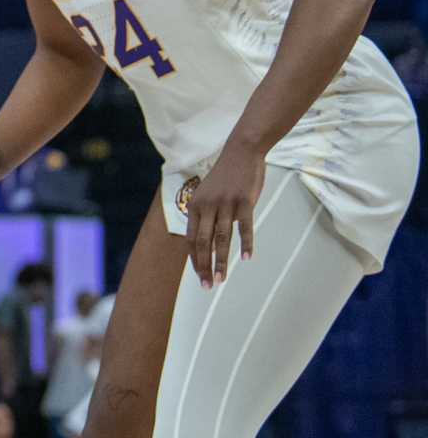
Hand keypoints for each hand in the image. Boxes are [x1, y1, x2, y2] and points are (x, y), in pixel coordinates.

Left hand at [185, 144, 265, 287]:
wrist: (241, 152)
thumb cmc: (225, 176)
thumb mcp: (208, 194)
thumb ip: (206, 216)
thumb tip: (207, 241)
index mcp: (194, 205)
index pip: (191, 239)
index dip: (194, 259)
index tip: (199, 276)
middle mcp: (207, 206)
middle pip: (203, 243)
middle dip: (204, 266)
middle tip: (208, 285)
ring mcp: (226, 204)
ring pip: (221, 238)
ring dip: (222, 261)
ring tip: (222, 279)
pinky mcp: (244, 202)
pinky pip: (245, 227)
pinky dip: (246, 244)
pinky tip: (246, 258)